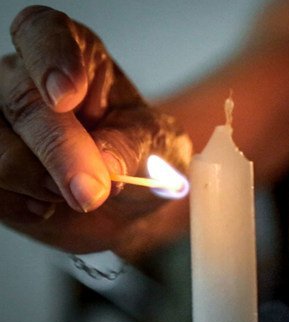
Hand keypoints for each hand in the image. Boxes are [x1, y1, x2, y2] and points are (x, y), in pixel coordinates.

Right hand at [0, 6, 190, 258]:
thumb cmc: (142, 155)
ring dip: (43, 183)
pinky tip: (52, 202)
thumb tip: (105, 163)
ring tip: (81, 193)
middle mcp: (25, 80)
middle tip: (92, 189)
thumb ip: (133, 147)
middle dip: (57, 149)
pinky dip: (28, 205)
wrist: (126, 200)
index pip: (44, 33)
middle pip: (20, 102)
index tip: (66, 95)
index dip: (50, 58)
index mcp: (74, 57)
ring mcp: (0, 123)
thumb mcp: (156, 145)